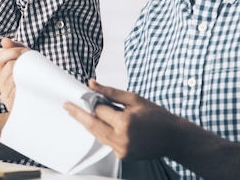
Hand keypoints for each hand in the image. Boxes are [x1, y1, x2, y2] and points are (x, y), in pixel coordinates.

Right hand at [0, 37, 28, 110]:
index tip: (25, 51)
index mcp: (2, 70)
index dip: (11, 52)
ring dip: (24, 74)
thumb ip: (16, 47)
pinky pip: (12, 93)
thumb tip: (4, 40)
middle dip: (22, 61)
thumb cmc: (32, 76)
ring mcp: (4, 93)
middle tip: (33, 62)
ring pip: (11, 79)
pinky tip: (28, 87)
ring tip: (34, 75)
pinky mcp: (10, 104)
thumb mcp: (26, 59)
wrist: (43, 98)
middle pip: (8, 66)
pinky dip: (20, 88)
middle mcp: (0, 82)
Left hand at [63, 79, 177, 160]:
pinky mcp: (123, 156)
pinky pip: (106, 142)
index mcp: (125, 122)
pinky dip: (101, 132)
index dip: (90, 102)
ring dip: (88, 124)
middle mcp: (121, 138)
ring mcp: (122, 149)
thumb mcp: (134, 99)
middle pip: (92, 125)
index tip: (79, 95)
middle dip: (78, 115)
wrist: (173, 138)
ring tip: (78, 113)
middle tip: (67, 106)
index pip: (99, 111)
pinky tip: (99, 124)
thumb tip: (92, 84)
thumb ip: (111, 92)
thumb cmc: (156, 116)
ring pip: (97, 135)